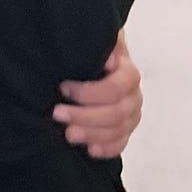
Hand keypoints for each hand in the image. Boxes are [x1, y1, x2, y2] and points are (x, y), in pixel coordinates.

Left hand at [53, 28, 141, 157]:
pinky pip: (121, 144)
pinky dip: (107, 149)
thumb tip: (107, 59)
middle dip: (86, 116)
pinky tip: (90, 150)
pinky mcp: (124, 130)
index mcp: (126, 70)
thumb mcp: (90, 40)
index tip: (63, 87)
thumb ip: (97, 44)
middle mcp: (133, 94)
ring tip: (68, 134)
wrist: (89, 62)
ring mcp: (131, 114)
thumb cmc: (87, 51)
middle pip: (117, 112)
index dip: (90, 91)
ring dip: (92, 134)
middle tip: (57, 114)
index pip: (117, 86)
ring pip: (119, 130)